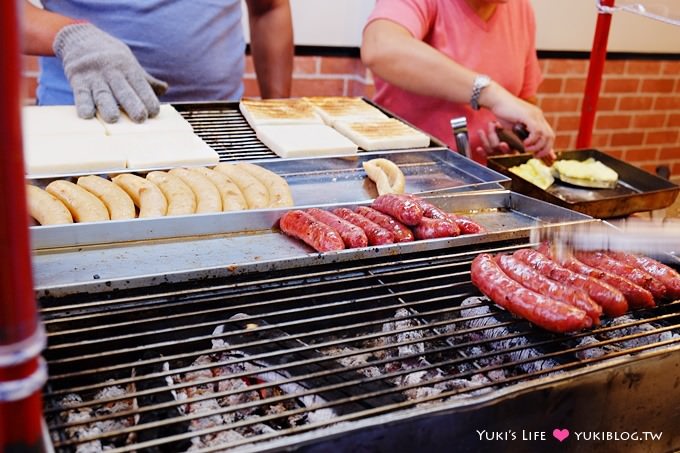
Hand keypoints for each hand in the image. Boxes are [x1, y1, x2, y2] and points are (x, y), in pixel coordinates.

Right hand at [53, 23, 167, 122]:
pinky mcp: (77, 80)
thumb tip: (164, 89)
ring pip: (102, 94)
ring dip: (107, 106)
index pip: (140, 85)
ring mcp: (94, 76)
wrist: (80, 37)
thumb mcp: (129, 63)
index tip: (154, 113)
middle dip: (132, 104)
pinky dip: (83, 104)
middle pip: (123, 91)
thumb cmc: (110, 56)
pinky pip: (80, 94)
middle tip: (140, 118)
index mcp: (127, 68)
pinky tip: (87, 115)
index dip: (148, 98)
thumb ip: (145, 79)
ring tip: (113, 119)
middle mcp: (112, 72)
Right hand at [483, 83, 555, 162]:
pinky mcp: (528, 115)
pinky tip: (524, 142)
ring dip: (537, 145)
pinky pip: (536, 131)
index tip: (541, 155)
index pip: (549, 134)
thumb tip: (526, 146)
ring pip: (545, 135)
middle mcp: (538, 115)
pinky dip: (532, 140)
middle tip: (535, 155)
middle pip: (550, 136)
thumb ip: (522, 134)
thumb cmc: (503, 112)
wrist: (497, 100)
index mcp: (537, 117)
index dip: (547, 147)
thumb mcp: (515, 126)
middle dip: (545, 149)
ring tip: (527, 148)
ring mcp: (534, 114)